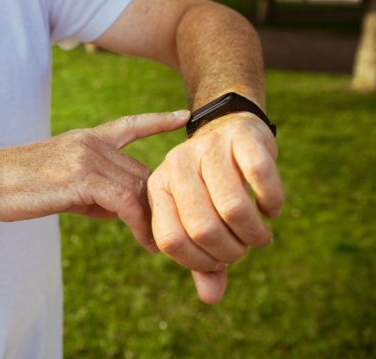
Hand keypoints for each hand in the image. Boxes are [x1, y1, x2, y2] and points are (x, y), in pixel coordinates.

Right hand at [0, 111, 189, 251]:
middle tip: (167, 234)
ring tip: (156, 245)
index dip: (157, 121)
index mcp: (85, 139)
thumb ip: (93, 192)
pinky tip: (143, 240)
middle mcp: (90, 142)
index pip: (129, 125)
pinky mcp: (81, 176)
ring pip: (137, 186)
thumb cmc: (18, 187)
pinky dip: (139, 223)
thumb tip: (120, 209)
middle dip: (158, 203)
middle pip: (141, 171)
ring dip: (151, 219)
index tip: (183, 116)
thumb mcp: (62, 185)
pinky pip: (124, 201)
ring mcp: (86, 156)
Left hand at [147, 112, 282, 303]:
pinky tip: (272, 209)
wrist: (229, 130)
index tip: (218, 263)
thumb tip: (210, 298)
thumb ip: (203, 259)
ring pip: (233, 207)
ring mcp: (208, 149)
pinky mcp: (241, 138)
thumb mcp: (200, 220)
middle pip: (202, 228)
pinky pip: (260, 177)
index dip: (198, 262)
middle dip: (230, 251)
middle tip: (245, 249)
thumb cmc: (212, 186)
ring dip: (254, 233)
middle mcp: (176, 166)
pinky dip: (272, 202)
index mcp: (157, 188)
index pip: (170, 240)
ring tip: (260, 235)